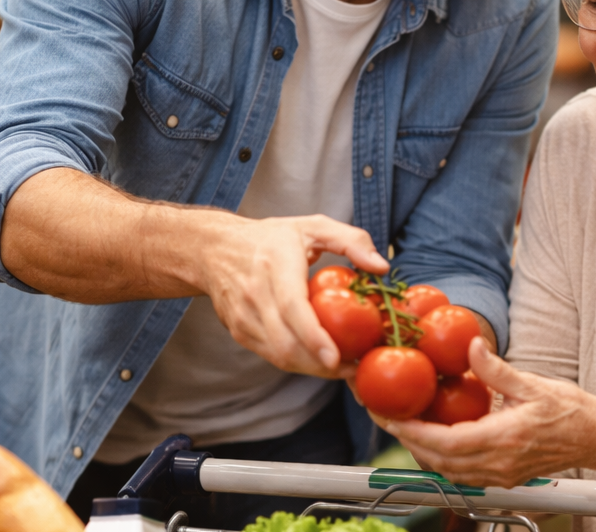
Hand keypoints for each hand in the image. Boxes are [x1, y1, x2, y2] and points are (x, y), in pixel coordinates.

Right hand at [202, 213, 387, 377]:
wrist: (214, 249)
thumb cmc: (272, 237)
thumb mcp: (314, 226)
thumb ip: (352, 240)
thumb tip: (382, 267)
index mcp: (274, 265)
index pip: (292, 308)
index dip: (313, 336)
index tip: (336, 357)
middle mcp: (254, 294)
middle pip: (285, 341)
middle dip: (320, 364)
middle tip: (353, 369)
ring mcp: (243, 317)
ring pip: (278, 355)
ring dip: (311, 369)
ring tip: (343, 368)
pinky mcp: (239, 332)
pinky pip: (270, 355)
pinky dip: (297, 364)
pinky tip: (319, 361)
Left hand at [386, 338, 595, 487]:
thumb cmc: (570, 410)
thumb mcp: (533, 383)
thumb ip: (496, 370)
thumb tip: (471, 346)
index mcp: (504, 439)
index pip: (444, 442)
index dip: (411, 431)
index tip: (390, 416)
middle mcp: (499, 463)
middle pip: (439, 461)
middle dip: (408, 441)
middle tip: (387, 418)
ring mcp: (502, 475)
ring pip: (449, 472)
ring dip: (422, 452)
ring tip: (405, 426)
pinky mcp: (505, 477)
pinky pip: (463, 474)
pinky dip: (443, 459)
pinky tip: (436, 439)